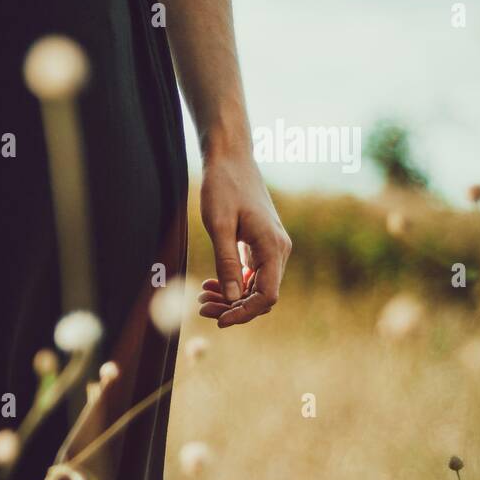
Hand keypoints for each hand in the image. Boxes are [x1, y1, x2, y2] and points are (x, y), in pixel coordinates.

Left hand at [197, 152, 290, 327]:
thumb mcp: (219, 225)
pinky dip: (234, 283)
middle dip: (234, 308)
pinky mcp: (261, 244)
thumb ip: (227, 262)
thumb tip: (232, 298)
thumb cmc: (223, 187)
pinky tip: (211, 285)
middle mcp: (278, 250)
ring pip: (256, 286)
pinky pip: (252, 274)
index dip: (244, 313)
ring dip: (231, 298)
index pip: (267, 295)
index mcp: (273, 247)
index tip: (218, 320)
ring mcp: (271, 247)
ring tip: (201, 299)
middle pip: (262, 295)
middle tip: (201, 308)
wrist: (231, 159)